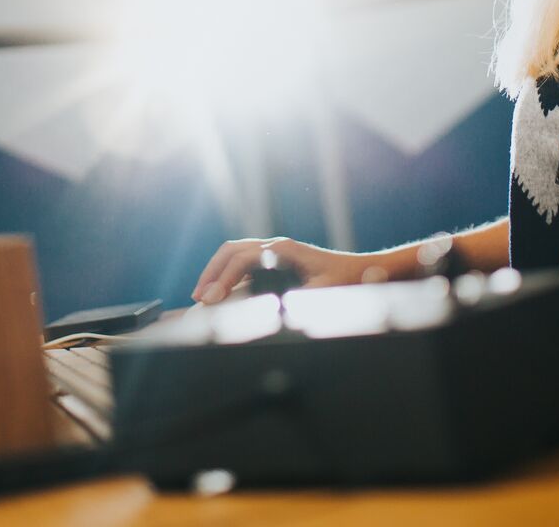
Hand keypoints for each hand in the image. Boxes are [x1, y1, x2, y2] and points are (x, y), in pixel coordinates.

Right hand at [190, 237, 380, 303]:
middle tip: (198, 298)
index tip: (209, 299)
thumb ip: (301, 301)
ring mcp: (274, 250)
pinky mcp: (274, 258)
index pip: (241, 259)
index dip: (222, 279)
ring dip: (216, 271)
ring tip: (203, 296)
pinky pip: (242, 260)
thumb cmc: (345, 278)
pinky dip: (226, 273)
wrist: (360, 269)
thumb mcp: (324, 292)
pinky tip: (221, 292)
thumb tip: (278, 312)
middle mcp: (275, 246)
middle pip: (230, 250)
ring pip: (233, 253)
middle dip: (211, 272)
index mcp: (283, 250)